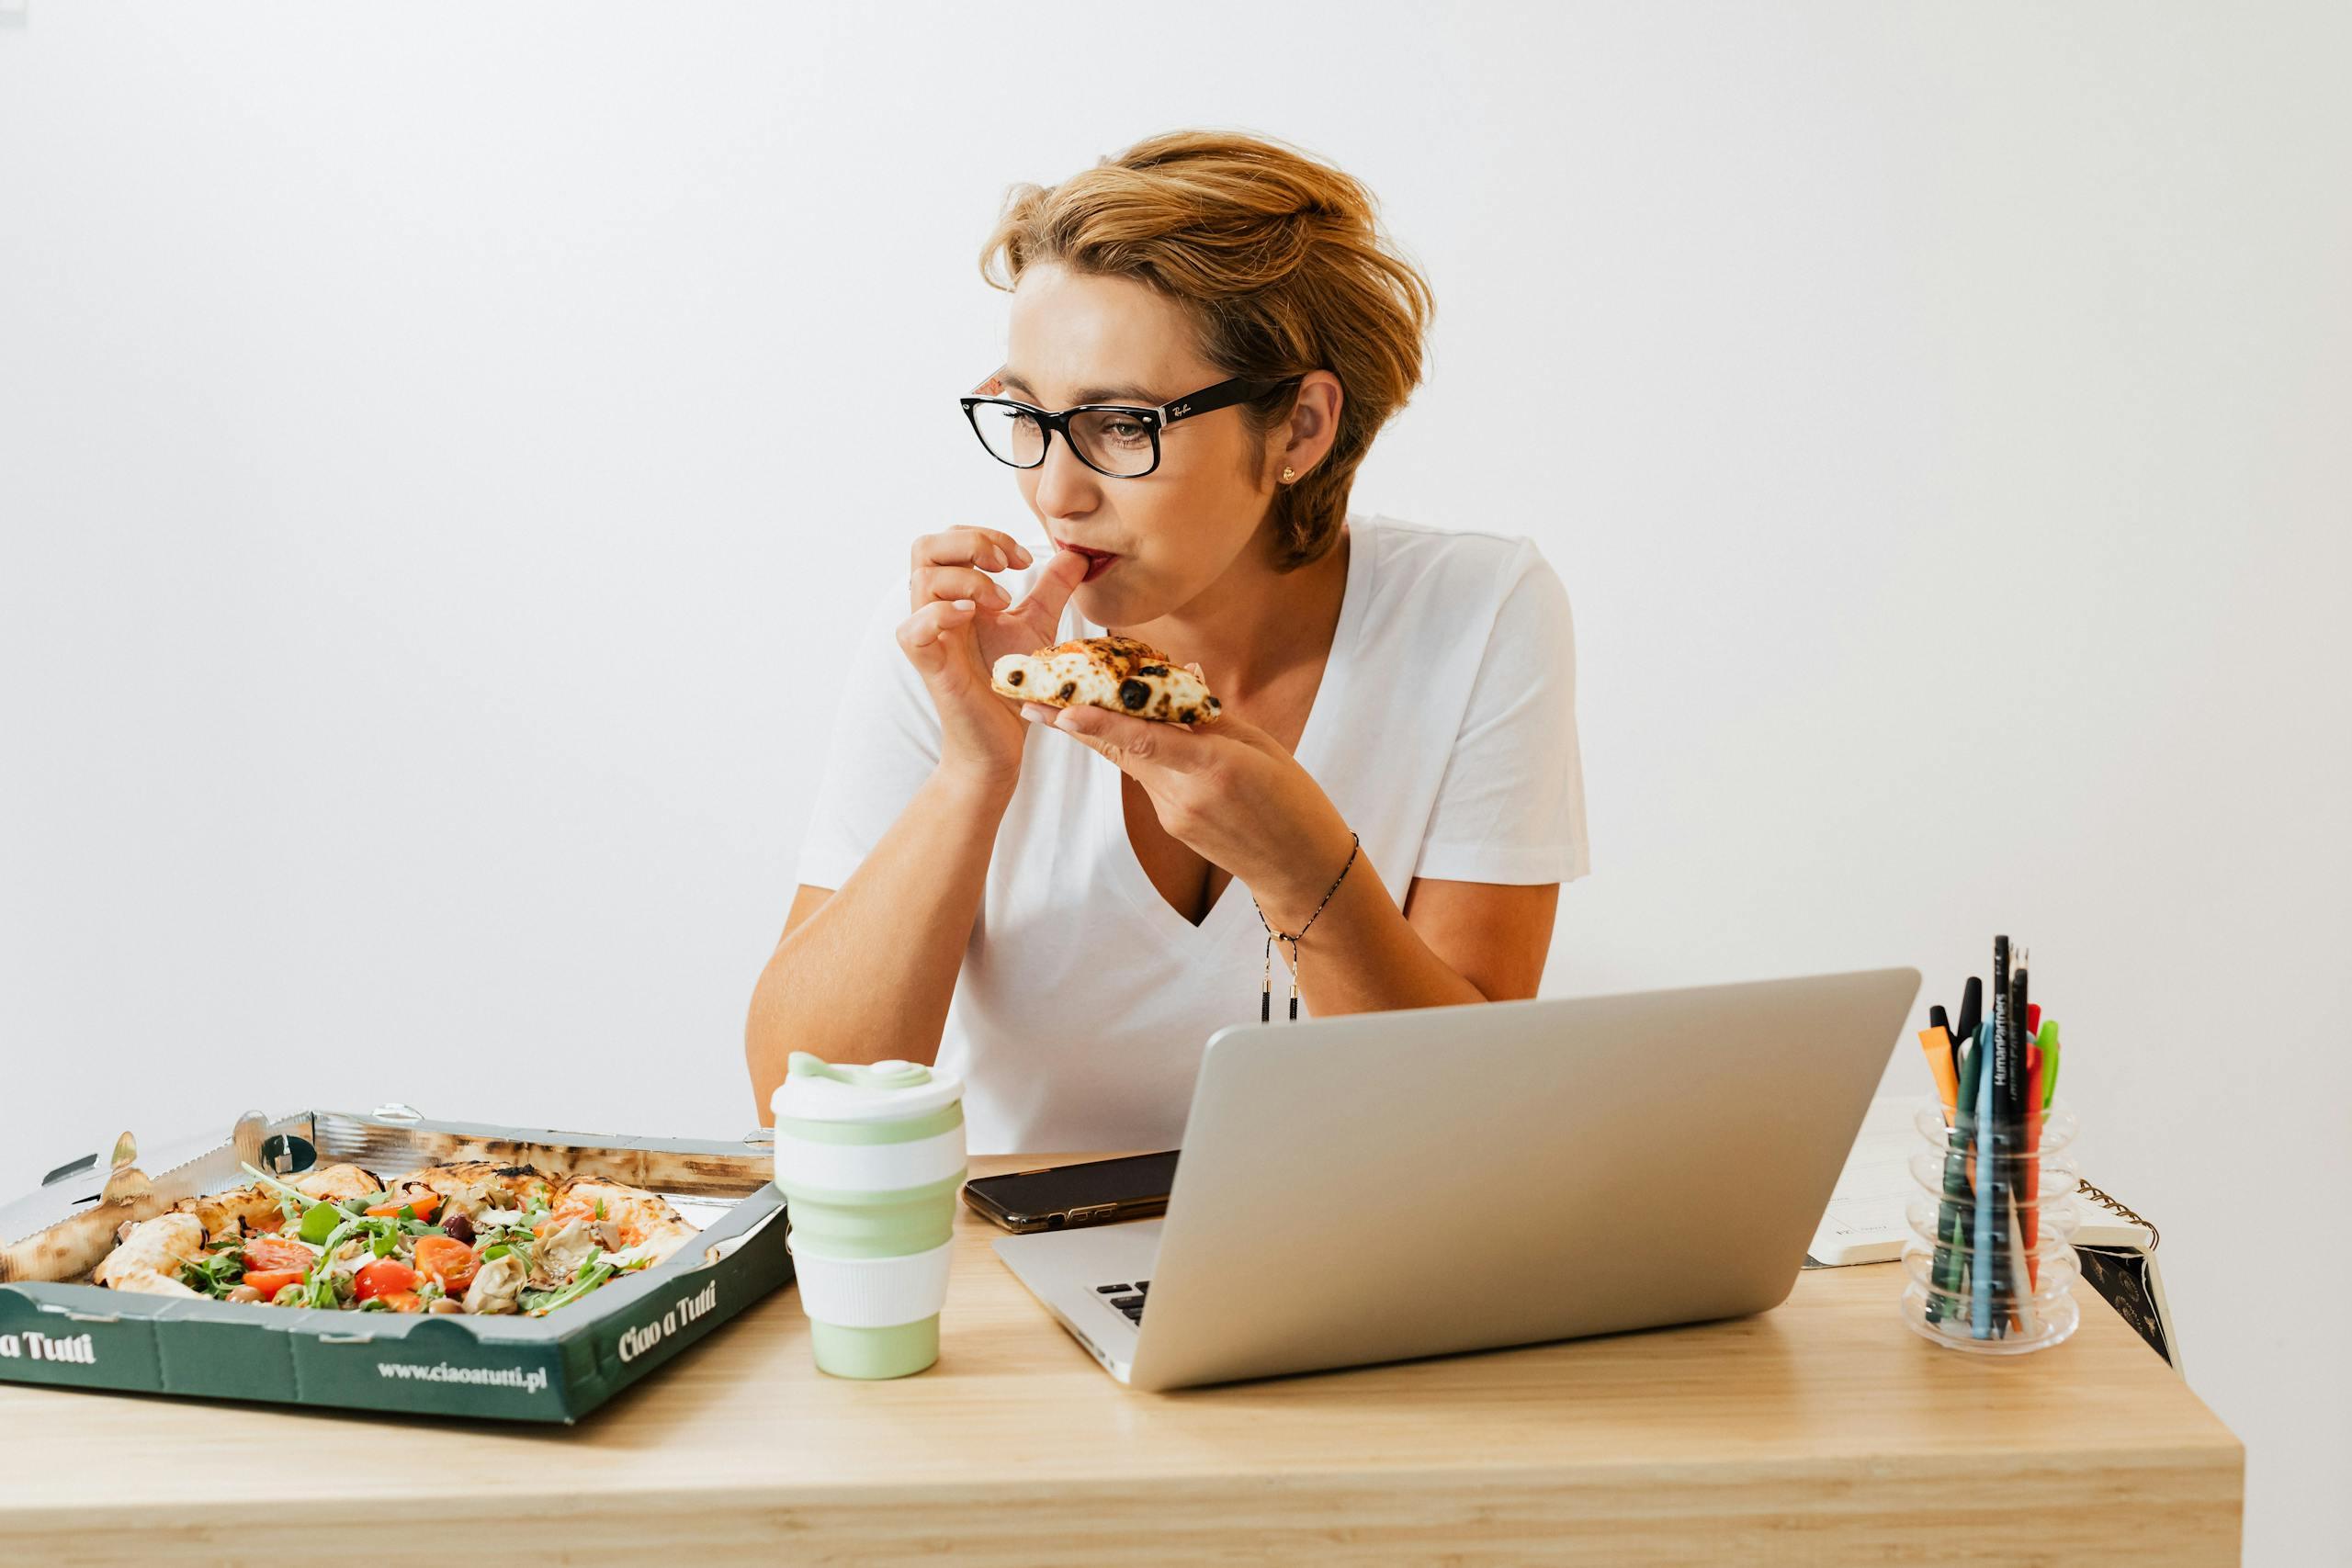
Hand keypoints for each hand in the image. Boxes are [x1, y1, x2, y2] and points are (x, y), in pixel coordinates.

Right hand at [898, 528, 1088, 785]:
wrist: (1000, 742)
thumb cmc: (1011, 685)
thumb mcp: (1037, 625)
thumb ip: (1052, 588)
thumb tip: (1076, 555)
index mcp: (956, 594)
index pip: (949, 538)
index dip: (986, 535)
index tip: (1023, 558)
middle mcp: (936, 609)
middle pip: (924, 546)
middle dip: (969, 542)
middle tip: (1005, 564)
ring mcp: (930, 637)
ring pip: (920, 579)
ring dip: (967, 579)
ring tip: (1002, 602)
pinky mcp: (930, 666)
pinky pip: (913, 629)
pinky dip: (941, 613)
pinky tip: (974, 616)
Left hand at [1019, 700, 1356, 922]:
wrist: (1300, 869)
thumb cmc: (1294, 800)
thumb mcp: (1261, 747)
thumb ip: (1211, 717)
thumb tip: (1176, 682)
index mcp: (1212, 768)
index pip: (1144, 742)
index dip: (1100, 725)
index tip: (1061, 711)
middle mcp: (1184, 795)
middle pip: (1121, 751)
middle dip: (1076, 725)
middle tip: (1031, 701)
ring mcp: (1173, 815)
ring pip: (1133, 763)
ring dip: (1105, 734)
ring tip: (1069, 702)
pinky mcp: (1172, 826)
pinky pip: (1150, 779)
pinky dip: (1140, 753)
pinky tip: (1139, 733)